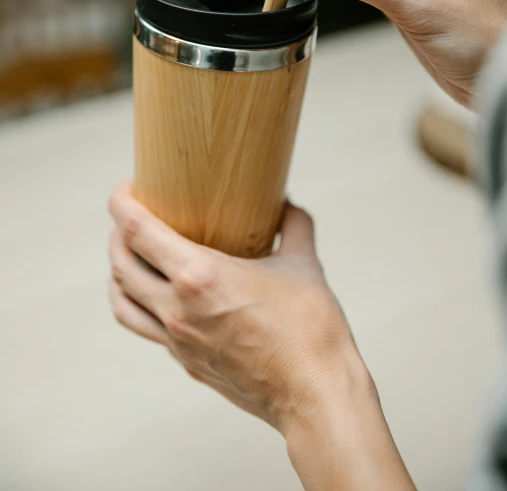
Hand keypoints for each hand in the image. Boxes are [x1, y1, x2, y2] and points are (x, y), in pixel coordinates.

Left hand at [108, 181, 364, 431]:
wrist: (313, 395)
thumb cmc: (309, 329)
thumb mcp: (304, 264)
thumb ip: (293, 226)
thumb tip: (287, 203)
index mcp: (199, 277)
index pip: (136, 230)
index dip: (121, 202)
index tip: (127, 188)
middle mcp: (177, 309)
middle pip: (120, 264)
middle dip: (117, 234)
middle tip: (130, 217)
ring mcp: (177, 341)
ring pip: (122, 301)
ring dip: (118, 273)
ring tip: (129, 256)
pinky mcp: (186, 362)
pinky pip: (146, 328)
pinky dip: (139, 304)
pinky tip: (159, 297)